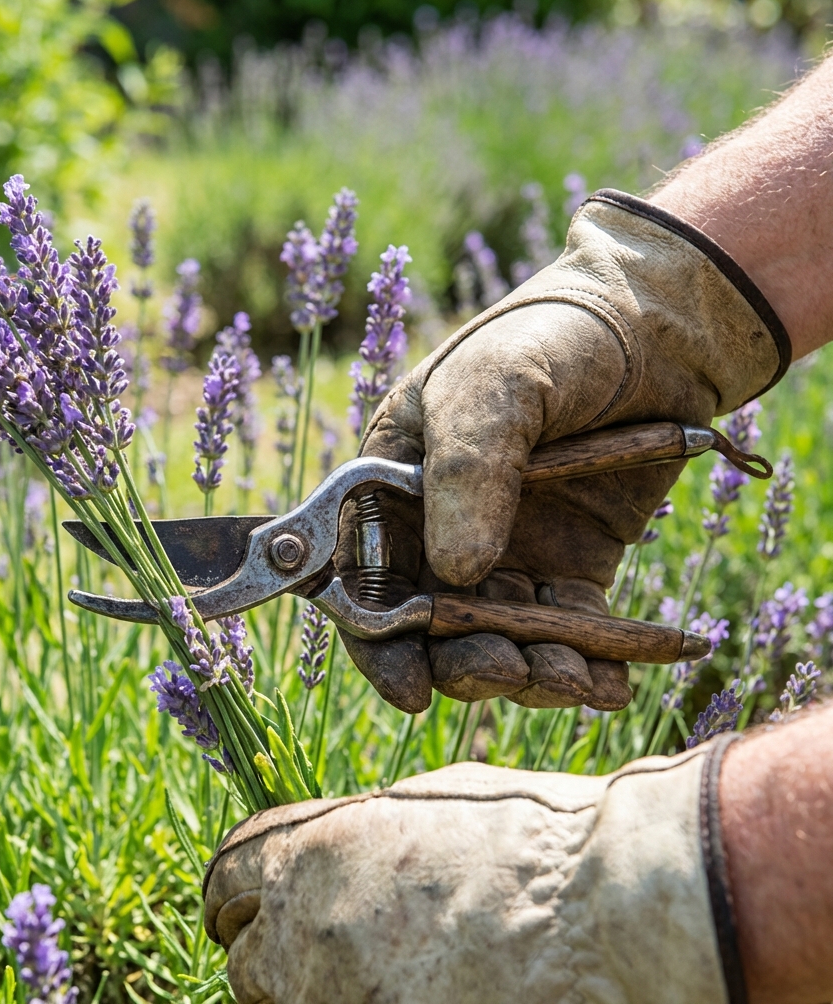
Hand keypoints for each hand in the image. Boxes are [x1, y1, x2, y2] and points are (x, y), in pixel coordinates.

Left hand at [203, 750, 733, 1003]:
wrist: (607, 905)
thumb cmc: (529, 834)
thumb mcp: (428, 802)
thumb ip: (361, 832)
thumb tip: (338, 849)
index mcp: (312, 849)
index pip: (226, 875)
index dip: (232, 893)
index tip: (238, 907)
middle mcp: (307, 931)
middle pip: (244, 960)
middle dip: (270, 956)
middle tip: (308, 955)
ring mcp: (339, 1000)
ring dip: (305, 996)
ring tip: (364, 979)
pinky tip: (407, 995)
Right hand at [335, 191, 788, 712]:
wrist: (657, 331)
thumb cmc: (552, 337)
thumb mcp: (494, 386)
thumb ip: (467, 473)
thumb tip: (455, 572)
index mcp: (392, 488)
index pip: (363, 581)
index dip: (377, 644)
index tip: (411, 688)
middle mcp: (439, 532)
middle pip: (429, 630)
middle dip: (463, 666)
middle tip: (507, 669)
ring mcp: (506, 555)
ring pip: (500, 643)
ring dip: (529, 674)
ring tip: (572, 678)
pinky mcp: (570, 568)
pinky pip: (568, 633)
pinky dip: (587, 666)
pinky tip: (610, 683)